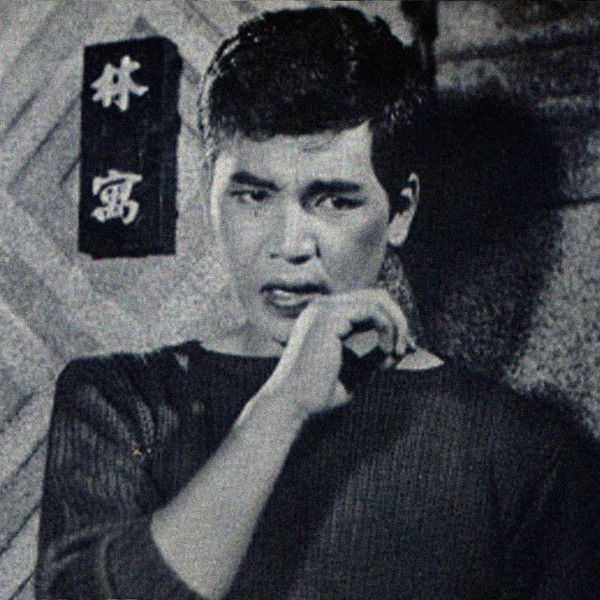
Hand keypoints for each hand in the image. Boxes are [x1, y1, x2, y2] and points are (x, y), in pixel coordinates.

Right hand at [257, 288, 413, 419]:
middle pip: (376, 296)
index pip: (368, 306)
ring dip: (397, 326)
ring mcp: (324, 309)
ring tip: (397, 353)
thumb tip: (402, 344)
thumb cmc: (318, 394)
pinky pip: (373, 311)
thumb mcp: (356, 370)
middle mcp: (322, 308)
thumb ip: (375, 354)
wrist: (293, 406)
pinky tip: (386, 352)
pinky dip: (388, 329)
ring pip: (377, 300)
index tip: (406, 350)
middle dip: (399, 321)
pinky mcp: (330, 317)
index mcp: (325, 318)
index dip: (393, 324)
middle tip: (407, 349)